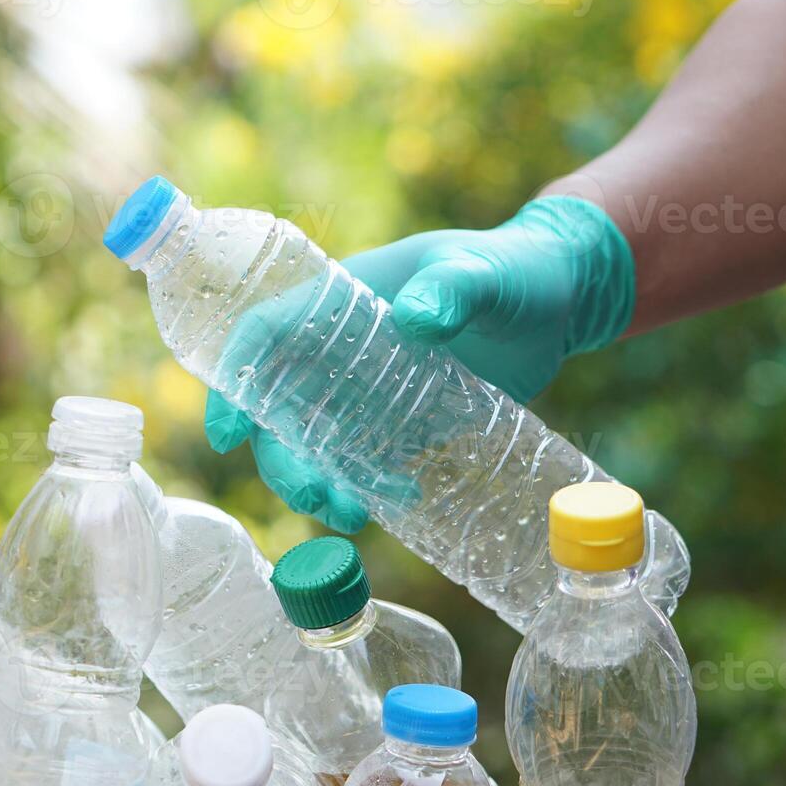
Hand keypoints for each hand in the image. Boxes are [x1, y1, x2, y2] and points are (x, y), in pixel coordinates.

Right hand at [205, 195, 635, 533]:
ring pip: (313, 446)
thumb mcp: (485, 273)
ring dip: (317, 484)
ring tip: (352, 515)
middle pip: (277, 410)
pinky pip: (362, 464)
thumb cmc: (514, 270)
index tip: (228, 436)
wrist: (558, 302)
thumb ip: (454, 288)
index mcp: (338, 301)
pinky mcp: (399, 423)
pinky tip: (399, 505)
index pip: (264, 336)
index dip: (234, 381)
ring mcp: (365, 392)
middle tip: (318, 498)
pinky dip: (367, 490)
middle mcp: (337, 351)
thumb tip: (415, 320)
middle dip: (282, 461)